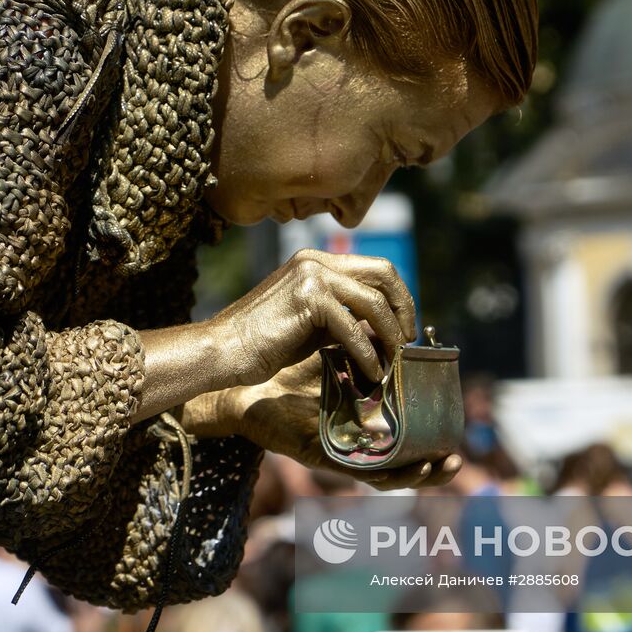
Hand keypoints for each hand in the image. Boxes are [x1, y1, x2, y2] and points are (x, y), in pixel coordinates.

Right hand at [214, 249, 416, 386]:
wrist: (223, 350)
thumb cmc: (263, 344)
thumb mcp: (312, 324)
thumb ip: (344, 317)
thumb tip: (381, 331)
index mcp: (317, 261)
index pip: (375, 268)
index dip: (398, 297)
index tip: (404, 328)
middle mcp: (316, 260)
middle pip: (384, 273)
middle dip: (403, 308)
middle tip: (407, 341)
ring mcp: (312, 275)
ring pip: (373, 301)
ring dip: (391, 335)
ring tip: (395, 362)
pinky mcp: (308, 297)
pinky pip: (352, 326)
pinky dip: (367, 352)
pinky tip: (372, 371)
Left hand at [221, 354, 460, 490]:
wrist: (252, 386)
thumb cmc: (293, 369)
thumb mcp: (339, 353)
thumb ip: (369, 344)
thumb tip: (399, 325)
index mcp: (369, 419)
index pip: (409, 434)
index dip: (435, 436)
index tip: (456, 429)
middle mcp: (361, 441)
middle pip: (406, 461)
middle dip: (436, 464)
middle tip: (456, 458)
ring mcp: (346, 452)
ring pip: (391, 473)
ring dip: (420, 474)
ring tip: (444, 466)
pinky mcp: (328, 458)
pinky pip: (364, 472)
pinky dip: (390, 472)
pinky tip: (409, 467)